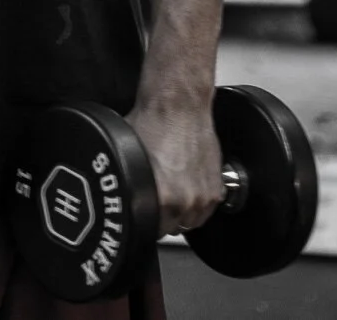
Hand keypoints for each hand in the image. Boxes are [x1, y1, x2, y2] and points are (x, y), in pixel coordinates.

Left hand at [127, 97, 224, 234]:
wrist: (179, 106)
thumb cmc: (153, 124)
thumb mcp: (125, 157)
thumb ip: (127, 185)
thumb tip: (118, 196)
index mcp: (163, 199)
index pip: (152, 231)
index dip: (145, 222)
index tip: (143, 213)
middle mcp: (185, 201)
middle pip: (171, 228)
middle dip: (163, 217)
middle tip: (157, 198)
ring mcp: (204, 196)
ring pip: (191, 221)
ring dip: (183, 212)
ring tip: (174, 192)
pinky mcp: (217, 186)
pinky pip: (207, 209)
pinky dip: (199, 201)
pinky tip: (188, 185)